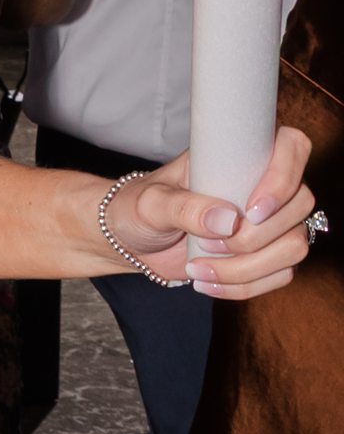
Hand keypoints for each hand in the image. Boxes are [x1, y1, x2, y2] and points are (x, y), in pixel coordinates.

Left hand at [104, 126, 314, 298]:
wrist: (133, 239)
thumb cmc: (140, 206)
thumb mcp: (152, 202)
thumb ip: (184, 207)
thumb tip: (227, 220)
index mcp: (241, 154)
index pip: (292, 147)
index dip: (283, 178)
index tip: (251, 211)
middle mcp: (265, 183)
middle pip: (299, 206)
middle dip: (253, 238)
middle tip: (205, 243)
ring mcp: (273, 220)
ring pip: (293, 246)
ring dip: (246, 267)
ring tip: (199, 267)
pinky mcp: (269, 253)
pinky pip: (281, 274)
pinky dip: (244, 285)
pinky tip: (208, 282)